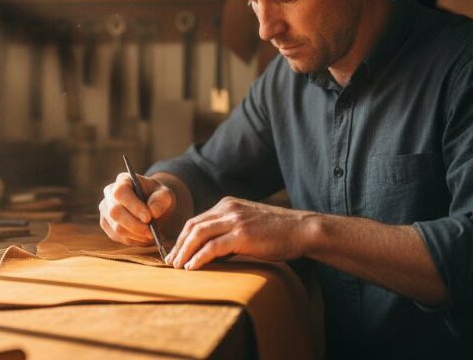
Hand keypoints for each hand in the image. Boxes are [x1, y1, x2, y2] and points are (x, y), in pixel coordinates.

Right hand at [99, 173, 175, 245]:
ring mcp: (106, 210)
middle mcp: (109, 193)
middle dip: (135, 225)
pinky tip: (144, 237)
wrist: (152, 207)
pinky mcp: (107, 225)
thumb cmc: (158, 198)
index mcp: (123, 180)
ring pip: (116, 228)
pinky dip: (133, 240)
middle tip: (151, 233)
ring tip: (151, 235)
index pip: (121, 192)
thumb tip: (153, 212)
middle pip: (115, 212)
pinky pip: (118, 237)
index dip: (133, 206)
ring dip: (136, 235)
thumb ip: (161, 200)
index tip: (148, 218)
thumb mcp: (165, 195)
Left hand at [165, 196, 316, 269]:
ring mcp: (235, 220)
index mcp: (227, 205)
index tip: (175, 252)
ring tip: (177, 267)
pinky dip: (199, 257)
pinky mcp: (242, 234)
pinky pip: (213, 247)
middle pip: (193, 226)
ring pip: (198, 234)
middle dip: (179, 245)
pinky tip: (192, 267)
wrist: (302, 230)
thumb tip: (209, 251)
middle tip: (170, 262)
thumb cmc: (277, 232)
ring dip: (185, 252)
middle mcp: (227, 209)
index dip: (183, 237)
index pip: (196, 220)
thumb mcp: (248, 225)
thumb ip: (228, 232)